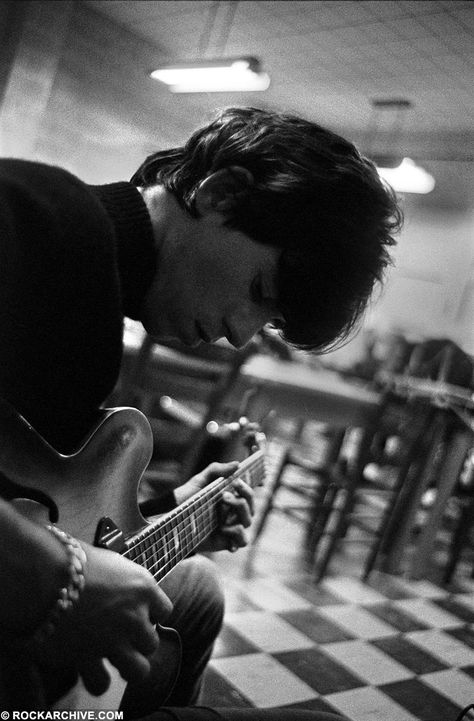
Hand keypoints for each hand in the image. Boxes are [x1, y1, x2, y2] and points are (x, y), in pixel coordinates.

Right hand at [34, 543, 172, 695]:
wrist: (46, 575)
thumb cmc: (73, 559)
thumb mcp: (109, 560)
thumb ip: (121, 578)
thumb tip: (117, 581)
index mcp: (142, 588)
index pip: (164, 611)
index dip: (151, 615)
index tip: (139, 614)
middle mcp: (134, 617)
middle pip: (151, 643)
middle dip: (137, 642)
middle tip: (121, 636)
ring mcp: (113, 641)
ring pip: (139, 670)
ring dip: (127, 665)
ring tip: (113, 658)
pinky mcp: (88, 659)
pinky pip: (102, 683)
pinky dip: (96, 680)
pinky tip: (89, 670)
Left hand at [175, 461, 254, 553]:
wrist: (171, 519)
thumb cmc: (186, 499)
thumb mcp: (199, 481)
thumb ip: (216, 470)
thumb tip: (237, 464)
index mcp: (230, 497)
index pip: (247, 493)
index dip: (247, 488)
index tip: (237, 482)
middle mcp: (233, 512)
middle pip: (251, 506)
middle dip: (242, 498)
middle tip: (224, 495)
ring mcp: (231, 527)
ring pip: (248, 521)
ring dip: (239, 513)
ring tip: (221, 509)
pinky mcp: (226, 541)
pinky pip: (242, 540)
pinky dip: (237, 534)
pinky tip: (223, 529)